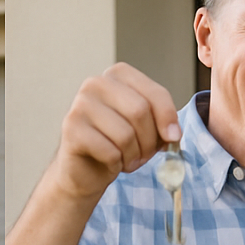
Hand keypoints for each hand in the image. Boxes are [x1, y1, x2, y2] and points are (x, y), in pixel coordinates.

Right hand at [50, 63, 181, 201]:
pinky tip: (109, 163)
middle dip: (149, 141)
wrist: (85, 169)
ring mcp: (80, 104)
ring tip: (126, 159)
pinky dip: (116, 164)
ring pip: (125, 134)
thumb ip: (162, 122)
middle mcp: (96, 83)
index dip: (168, 118)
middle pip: (140, 111)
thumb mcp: (147, 128)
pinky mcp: (71, 128)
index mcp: (118, 75)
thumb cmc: (117, 143)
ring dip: (133, 156)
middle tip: (144, 154)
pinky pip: (110, 151)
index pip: (155, 92)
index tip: (173, 137)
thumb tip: (173, 134)